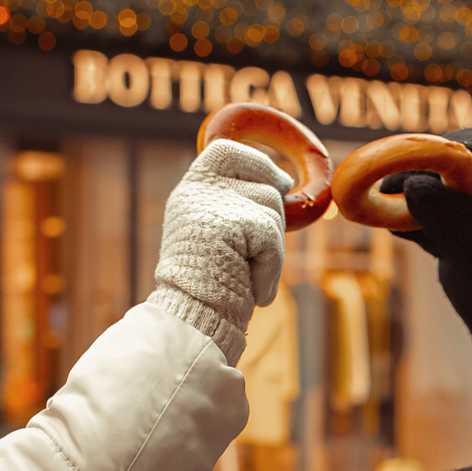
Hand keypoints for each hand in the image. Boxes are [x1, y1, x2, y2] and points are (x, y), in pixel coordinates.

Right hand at [149, 140, 288, 362]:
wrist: (190, 321)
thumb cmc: (210, 289)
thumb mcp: (216, 238)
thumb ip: (235, 208)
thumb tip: (282, 185)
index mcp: (189, 192)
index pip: (224, 150)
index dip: (257, 162)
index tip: (280, 183)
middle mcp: (195, 191)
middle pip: (264, 185)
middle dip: (275, 218)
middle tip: (264, 250)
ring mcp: (210, 204)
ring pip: (274, 211)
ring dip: (273, 251)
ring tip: (249, 276)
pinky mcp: (228, 223)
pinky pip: (272, 237)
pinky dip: (271, 269)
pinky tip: (255, 291)